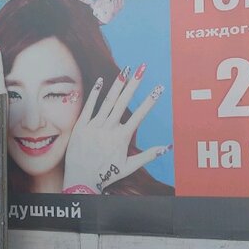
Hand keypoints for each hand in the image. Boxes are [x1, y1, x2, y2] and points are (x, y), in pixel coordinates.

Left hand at [62, 65, 169, 192]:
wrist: (81, 180)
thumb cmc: (106, 175)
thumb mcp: (129, 167)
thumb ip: (148, 155)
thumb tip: (167, 147)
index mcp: (122, 138)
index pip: (139, 115)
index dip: (150, 101)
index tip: (159, 88)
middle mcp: (108, 129)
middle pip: (124, 102)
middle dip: (134, 84)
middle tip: (142, 68)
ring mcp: (94, 126)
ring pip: (107, 101)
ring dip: (117, 84)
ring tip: (125, 69)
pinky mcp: (81, 126)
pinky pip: (88, 107)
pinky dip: (94, 93)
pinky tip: (100, 80)